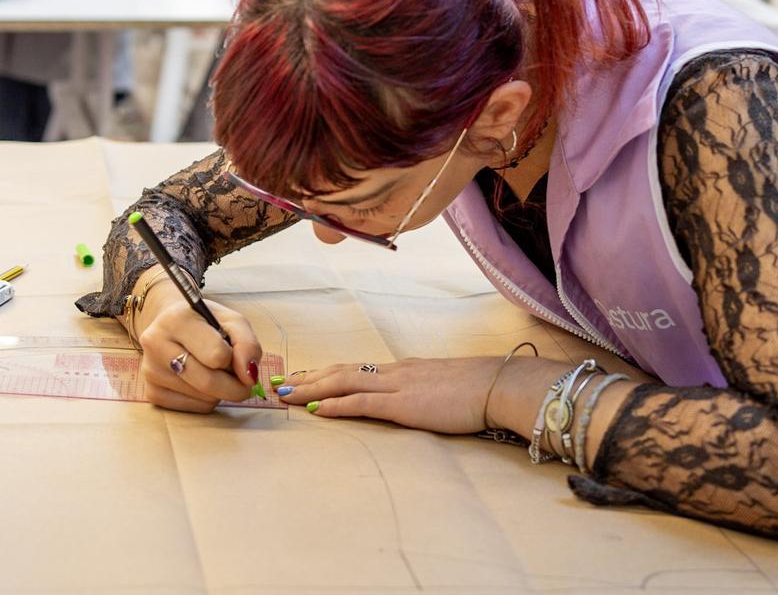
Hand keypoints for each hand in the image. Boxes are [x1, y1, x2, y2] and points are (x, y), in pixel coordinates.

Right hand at [134, 280, 262, 412]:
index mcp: (176, 320)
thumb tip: (249, 378)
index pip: (217, 355)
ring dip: (220, 392)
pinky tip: (201, 382)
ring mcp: (150, 370)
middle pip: (208, 382)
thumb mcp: (232, 321)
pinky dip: (207, 400)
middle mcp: (156, 344)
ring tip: (215, 372)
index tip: (236, 356)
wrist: (171, 325)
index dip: (234, 359)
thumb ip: (247, 344)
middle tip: (243, 383)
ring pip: (203, 398)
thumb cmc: (206, 323)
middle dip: (234, 387)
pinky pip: (193, 408)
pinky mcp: (151, 392)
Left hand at [275, 356, 569, 434]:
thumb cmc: (480, 390)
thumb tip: (413, 400)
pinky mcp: (404, 404)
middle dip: (306, 377)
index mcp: (403, 369)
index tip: (300, 378)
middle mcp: (394, 372)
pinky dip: (336, 404)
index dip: (324, 373)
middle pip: (340, 370)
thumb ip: (423, 391)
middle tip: (277, 384)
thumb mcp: (444, 387)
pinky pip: (362, 402)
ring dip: (310, 387)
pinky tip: (317, 409)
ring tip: (284, 394)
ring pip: (343, 381)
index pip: (355, 368)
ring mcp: (398, 386)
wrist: (500, 386)